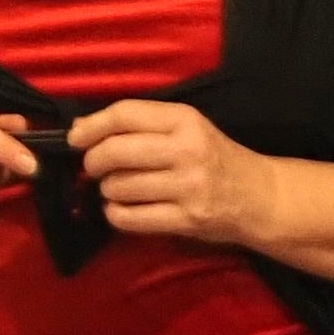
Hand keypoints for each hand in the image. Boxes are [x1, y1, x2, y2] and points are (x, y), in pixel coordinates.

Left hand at [74, 101, 333, 275]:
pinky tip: (123, 209)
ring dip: (107, 191)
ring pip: (117, 187)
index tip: (75, 139)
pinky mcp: (186, 220)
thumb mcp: (185, 129)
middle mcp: (187, 150)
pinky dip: (116, 215)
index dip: (91, 127)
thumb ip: (139, 125)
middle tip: (94, 169)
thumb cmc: (214, 157)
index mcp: (184, 120)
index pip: (124, 115)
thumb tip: (80, 129)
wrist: (258, 196)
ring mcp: (188, 187)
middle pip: (115, 152)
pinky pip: (129, 218)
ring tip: (118, 189)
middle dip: (93, 163)